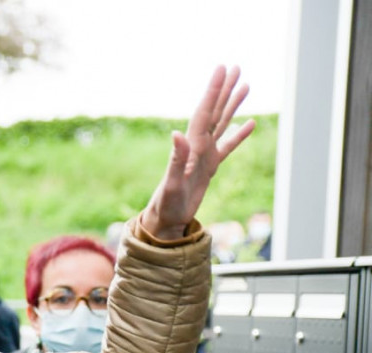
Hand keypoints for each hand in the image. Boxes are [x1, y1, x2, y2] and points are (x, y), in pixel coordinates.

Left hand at [140, 66, 255, 239]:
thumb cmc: (167, 204)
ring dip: (232, 105)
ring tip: (245, 85)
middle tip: (236, 67)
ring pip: (222, 124)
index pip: (204, 111)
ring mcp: (204, 155)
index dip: (213, 90)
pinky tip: (251, 123)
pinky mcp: (209, 167)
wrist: (166, 219)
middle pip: (214, 111)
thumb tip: (176, 133)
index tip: (222, 69)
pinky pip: (228, 146)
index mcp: (191, 146)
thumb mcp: (172, 183)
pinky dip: (239, 134)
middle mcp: (198, 146)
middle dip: (224, 89)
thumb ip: (176, 159)